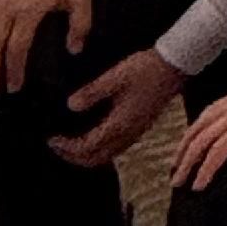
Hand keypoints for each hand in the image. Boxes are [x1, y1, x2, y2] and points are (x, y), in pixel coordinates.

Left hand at [54, 44, 182, 167]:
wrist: (175, 66)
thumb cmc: (145, 69)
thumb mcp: (115, 77)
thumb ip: (92, 92)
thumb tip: (70, 106)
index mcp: (119, 124)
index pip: (87, 147)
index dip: (67, 147)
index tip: (51, 139)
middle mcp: (128, 134)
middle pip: (96, 159)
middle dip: (74, 157)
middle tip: (57, 147)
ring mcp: (136, 132)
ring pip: (107, 156)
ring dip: (87, 156)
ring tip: (71, 145)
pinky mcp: (140, 127)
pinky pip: (116, 149)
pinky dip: (100, 150)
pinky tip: (94, 137)